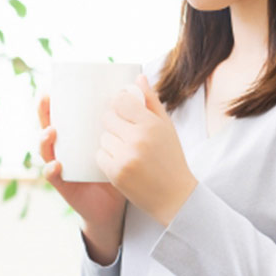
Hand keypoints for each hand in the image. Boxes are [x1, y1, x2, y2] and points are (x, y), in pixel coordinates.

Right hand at [36, 92, 127, 230]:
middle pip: (48, 126)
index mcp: (78, 137)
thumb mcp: (123, 142)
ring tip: (51, 131)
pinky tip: (57, 164)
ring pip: (46, 150)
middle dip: (43, 112)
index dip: (55, 100)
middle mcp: (65, 149)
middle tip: (44, 97)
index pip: (63, 114)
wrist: (114, 206)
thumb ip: (129, 115)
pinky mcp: (64, 184)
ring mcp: (62, 166)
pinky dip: (52, 169)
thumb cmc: (119, 169)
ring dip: (44, 139)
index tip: (54, 85)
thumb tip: (140, 81)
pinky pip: (53, 176)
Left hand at [97, 74, 197, 227]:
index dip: (119, 104)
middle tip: (124, 132)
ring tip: (127, 151)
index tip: (122, 110)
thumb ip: (151, 102)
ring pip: (103, 138)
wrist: (175, 197)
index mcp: (151, 124)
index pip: (122, 101)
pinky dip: (107, 158)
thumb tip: (138, 78)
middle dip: (113, 123)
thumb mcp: (167, 128)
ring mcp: (125, 156)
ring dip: (111, 142)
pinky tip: (122, 163)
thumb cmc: (171, 159)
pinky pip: (100, 155)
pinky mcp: (116, 173)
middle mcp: (137, 138)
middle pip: (108, 118)